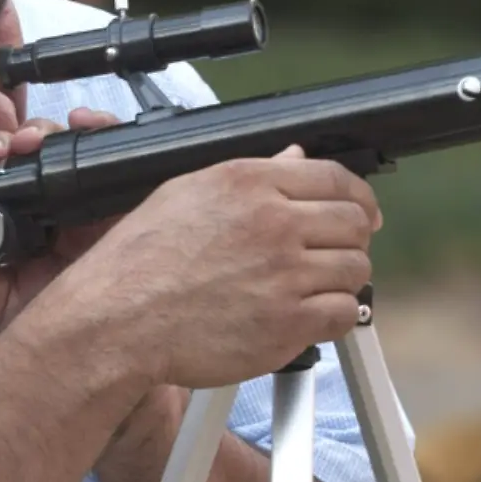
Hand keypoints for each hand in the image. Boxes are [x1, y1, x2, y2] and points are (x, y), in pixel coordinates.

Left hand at [0, 107, 122, 334]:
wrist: (96, 350)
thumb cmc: (50, 327)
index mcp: (23, 220)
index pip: (1, 173)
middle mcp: (56, 203)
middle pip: (33, 150)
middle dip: (9, 139)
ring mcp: (90, 197)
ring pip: (67, 143)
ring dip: (45, 131)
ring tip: (30, 141)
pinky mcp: (127, 198)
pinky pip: (115, 153)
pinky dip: (100, 129)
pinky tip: (82, 123)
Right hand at [48, 146, 380, 391]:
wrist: (118, 321)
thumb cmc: (139, 263)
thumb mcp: (186, 194)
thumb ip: (251, 177)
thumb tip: (292, 158)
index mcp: (249, 183)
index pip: (336, 177)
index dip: (359, 197)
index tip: (362, 212)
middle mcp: (274, 223)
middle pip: (354, 223)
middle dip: (351, 240)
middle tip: (333, 255)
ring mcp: (285, 274)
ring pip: (355, 269)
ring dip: (341, 280)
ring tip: (312, 289)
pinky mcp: (289, 322)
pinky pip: (343, 314)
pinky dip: (334, 317)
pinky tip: (307, 316)